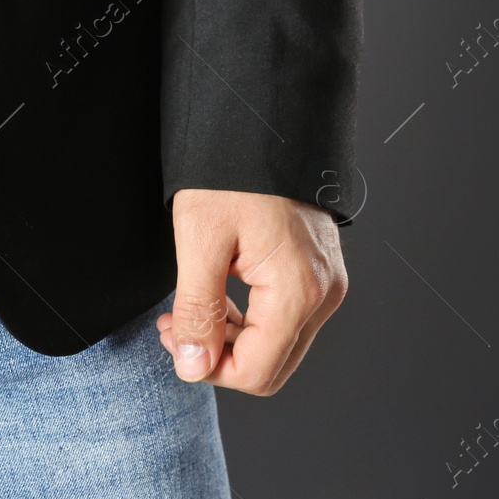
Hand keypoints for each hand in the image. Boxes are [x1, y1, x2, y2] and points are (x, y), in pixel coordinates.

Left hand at [156, 189, 346, 395]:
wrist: (261, 127)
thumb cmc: (232, 174)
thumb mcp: (199, 240)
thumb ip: (197, 309)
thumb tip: (193, 365)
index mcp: (299, 291)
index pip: (257, 372)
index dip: (208, 367)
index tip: (173, 339)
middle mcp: (324, 294)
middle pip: (271, 366)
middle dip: (217, 356)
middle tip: (174, 327)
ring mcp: (325, 284)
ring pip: (277, 346)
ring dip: (229, 339)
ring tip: (187, 310)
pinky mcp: (317, 272)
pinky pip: (284, 318)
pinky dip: (247, 320)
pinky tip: (215, 296)